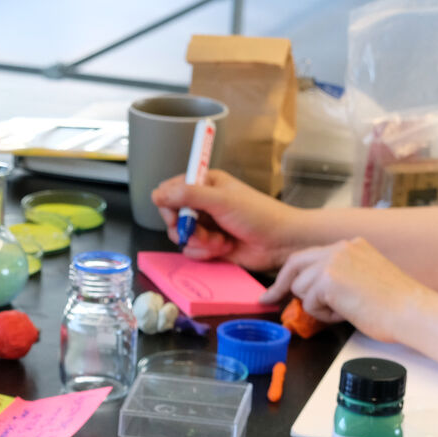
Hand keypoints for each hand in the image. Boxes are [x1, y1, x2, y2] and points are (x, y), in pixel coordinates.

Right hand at [150, 168, 300, 270]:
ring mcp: (205, 224)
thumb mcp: (221, 200)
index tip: (178, 214)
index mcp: (205, 183)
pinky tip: (223, 248)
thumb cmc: (259, 215)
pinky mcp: (209, 244)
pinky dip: (204, 252)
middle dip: (185, 227)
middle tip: (200, 230)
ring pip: (181, 236)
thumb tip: (157, 194)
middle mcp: (202, 203)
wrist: (280, 242)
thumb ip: (188, 195)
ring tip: (219, 241)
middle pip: (172, 216)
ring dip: (198, 242)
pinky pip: (191, 250)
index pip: (170, 190)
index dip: (170, 204)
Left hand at [258, 238, 436, 345]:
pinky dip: (323, 315)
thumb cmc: (393, 304)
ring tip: (346, 309)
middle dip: (280, 286)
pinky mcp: (328, 280)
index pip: (308, 256)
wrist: (412, 312)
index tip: (275, 289)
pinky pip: (308, 304)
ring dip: (317, 306)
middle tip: (268, 301)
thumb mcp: (363, 278)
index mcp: (351, 245)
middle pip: (294, 265)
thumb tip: (307, 290)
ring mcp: (333, 262)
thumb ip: (336, 277)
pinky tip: (347, 313)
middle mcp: (340, 248)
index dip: (290, 274)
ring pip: (300, 288)